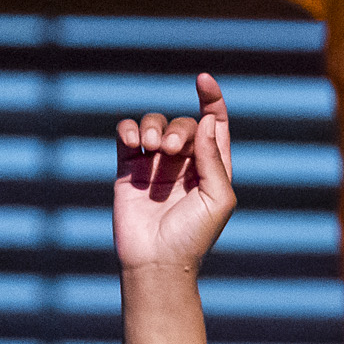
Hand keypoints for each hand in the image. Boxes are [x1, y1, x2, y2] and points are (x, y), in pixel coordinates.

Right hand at [114, 74, 236, 280]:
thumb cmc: (193, 237)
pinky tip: (132, 140)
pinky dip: (128, 129)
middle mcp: (185, 163)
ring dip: (153, 127)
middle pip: (183, 123)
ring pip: (154, 124)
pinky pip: (126, 135)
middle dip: (178, 128)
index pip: (214, 123)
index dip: (211, 99)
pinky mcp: (128, 170)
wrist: (156, 263)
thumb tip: (206, 121)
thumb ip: (213, 159)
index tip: (203, 80)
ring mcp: (155, 165)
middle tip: (171, 150)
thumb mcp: (217, 199)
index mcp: (212, 167)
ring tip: (150, 146)